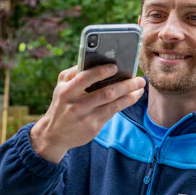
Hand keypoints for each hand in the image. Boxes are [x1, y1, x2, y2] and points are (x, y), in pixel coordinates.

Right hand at [29, 65, 145, 163]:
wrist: (54, 134)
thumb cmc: (61, 104)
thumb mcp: (60, 87)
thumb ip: (74, 73)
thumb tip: (94, 60)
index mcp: (67, 91)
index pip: (86, 78)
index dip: (102, 71)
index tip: (116, 66)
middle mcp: (76, 105)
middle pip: (106, 93)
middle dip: (126, 85)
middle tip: (139, 79)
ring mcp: (86, 117)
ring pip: (113, 104)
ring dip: (130, 95)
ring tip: (140, 87)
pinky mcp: (93, 127)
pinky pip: (112, 113)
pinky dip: (124, 104)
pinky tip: (132, 97)